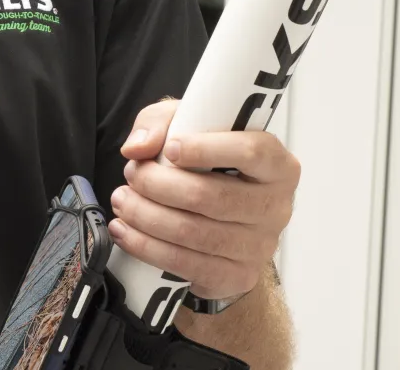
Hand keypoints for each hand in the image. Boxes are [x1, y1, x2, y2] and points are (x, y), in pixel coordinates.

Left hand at [107, 98, 299, 300]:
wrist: (219, 218)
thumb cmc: (208, 165)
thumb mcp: (186, 126)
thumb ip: (160, 123)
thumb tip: (137, 148)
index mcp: (277, 165)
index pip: (251, 153)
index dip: (207, 149)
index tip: (170, 148)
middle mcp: (276, 207)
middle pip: (212, 197)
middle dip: (158, 184)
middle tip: (131, 174)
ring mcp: (260, 246)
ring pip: (194, 233)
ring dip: (146, 216)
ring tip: (122, 201)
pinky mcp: (239, 276)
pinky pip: (188, 265)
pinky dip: (148, 248)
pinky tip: (126, 232)